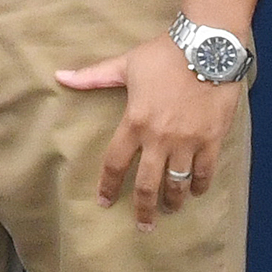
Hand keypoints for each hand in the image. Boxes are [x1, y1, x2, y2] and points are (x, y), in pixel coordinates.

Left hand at [57, 35, 243, 229]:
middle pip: (148, 184)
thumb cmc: (164, 54)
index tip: (105, 203)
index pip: (116, 164)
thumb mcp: (126, 64)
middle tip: (142, 225)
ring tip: (169, 210)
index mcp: (135, 122)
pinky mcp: (212, 139)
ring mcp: (188, 141)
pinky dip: (200, 185)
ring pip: (178, 184)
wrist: (208, 46)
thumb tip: (60, 76)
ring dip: (173, 201)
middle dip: (144, 209)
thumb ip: (93, 76)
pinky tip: (196, 192)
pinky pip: (206, 171)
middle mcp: (160, 138)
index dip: (108, 186)